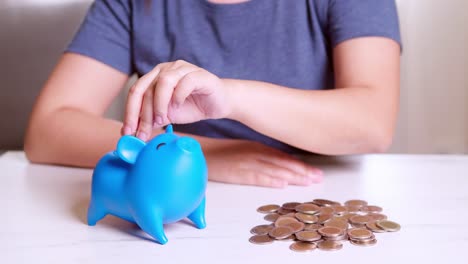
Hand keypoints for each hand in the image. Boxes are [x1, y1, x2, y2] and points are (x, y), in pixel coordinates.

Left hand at [121, 60, 230, 140]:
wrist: (220, 103)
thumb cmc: (193, 106)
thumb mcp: (168, 115)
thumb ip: (152, 118)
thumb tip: (134, 132)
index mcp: (155, 76)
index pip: (136, 92)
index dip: (130, 112)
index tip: (127, 132)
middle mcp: (167, 68)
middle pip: (146, 87)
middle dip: (141, 113)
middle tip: (142, 132)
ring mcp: (183, 69)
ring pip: (163, 82)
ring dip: (159, 104)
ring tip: (162, 120)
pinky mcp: (199, 74)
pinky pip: (184, 82)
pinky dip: (177, 97)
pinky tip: (178, 107)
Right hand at [204, 139, 322, 187]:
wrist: (199, 152)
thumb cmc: (221, 153)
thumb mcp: (244, 150)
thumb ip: (262, 156)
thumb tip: (281, 167)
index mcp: (257, 147)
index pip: (284, 157)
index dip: (301, 165)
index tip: (316, 172)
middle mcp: (255, 153)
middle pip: (283, 164)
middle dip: (302, 172)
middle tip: (319, 178)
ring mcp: (246, 162)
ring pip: (274, 170)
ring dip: (292, 177)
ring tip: (308, 182)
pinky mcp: (236, 172)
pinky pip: (255, 177)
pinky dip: (269, 180)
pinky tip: (281, 184)